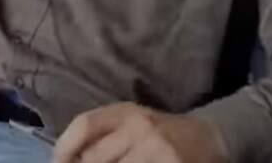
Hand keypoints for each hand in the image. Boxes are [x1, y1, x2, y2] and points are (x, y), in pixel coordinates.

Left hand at [52, 103, 228, 162]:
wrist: (207, 138)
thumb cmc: (159, 134)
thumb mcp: (130, 123)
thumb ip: (100, 135)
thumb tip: (66, 158)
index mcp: (126, 112)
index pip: (85, 125)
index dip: (64, 148)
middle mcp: (141, 128)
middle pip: (94, 158)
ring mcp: (158, 152)